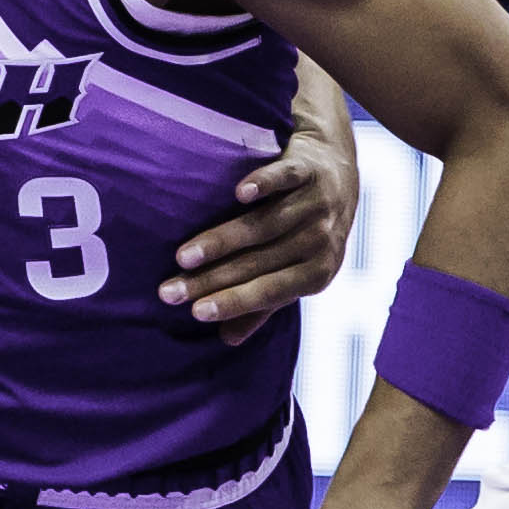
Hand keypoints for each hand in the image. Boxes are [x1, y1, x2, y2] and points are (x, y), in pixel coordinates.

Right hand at [162, 124, 359, 343]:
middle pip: (258, 262)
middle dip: (211, 280)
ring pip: (263, 225)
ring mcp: (316, 204)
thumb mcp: (296, 268)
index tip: (194, 312)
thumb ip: (264, 302)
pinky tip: (240, 193)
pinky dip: (265, 185)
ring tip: (185, 256)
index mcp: (318, 273)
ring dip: (222, 241)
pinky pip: (286, 178)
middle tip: (169, 290)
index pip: (269, 291)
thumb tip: (227, 340)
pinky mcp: (308, 169)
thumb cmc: (309, 229)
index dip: (232, 302)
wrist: (339, 168)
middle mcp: (319, 240)